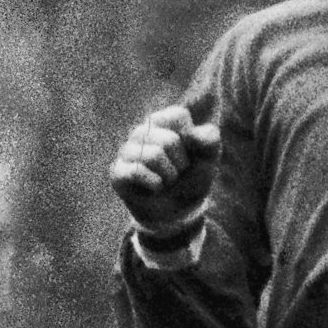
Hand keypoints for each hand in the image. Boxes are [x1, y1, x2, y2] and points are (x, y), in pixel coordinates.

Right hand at [109, 103, 220, 229]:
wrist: (178, 212)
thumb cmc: (192, 178)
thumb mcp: (209, 159)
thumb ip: (210, 141)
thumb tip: (194, 134)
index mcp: (164, 121)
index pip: (179, 116)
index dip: (192, 139)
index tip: (190, 152)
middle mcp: (143, 131)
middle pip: (169, 141)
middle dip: (181, 163)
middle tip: (177, 171)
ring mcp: (127, 151)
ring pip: (153, 156)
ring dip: (169, 176)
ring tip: (166, 180)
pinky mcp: (117, 172)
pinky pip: (137, 172)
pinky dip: (155, 184)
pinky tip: (154, 188)